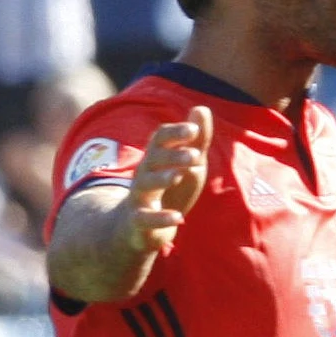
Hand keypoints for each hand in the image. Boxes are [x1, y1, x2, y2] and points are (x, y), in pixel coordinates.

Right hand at [116, 108, 210, 261]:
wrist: (133, 228)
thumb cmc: (166, 191)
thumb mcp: (185, 166)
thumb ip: (196, 141)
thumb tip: (202, 108)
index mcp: (156, 159)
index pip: (160, 139)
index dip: (175, 133)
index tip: (194, 129)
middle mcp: (144, 174)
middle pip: (153, 159)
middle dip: (173, 156)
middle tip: (196, 155)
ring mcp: (139, 198)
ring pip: (146, 185)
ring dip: (163, 179)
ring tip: (179, 176)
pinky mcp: (138, 222)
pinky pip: (146, 219)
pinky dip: (161, 218)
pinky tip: (179, 218)